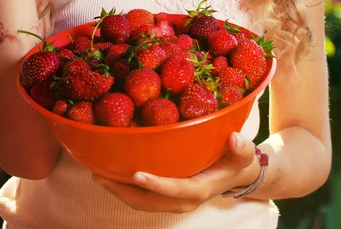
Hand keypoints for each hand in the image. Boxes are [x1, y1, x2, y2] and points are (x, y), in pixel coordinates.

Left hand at [91, 132, 259, 212]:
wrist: (236, 173)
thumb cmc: (236, 158)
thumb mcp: (243, 152)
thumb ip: (241, 148)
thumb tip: (235, 139)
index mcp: (200, 189)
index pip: (176, 190)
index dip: (156, 185)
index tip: (136, 174)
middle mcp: (184, 200)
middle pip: (150, 201)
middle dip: (123, 191)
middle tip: (100, 175)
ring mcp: (173, 200)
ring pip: (141, 202)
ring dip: (118, 191)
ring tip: (97, 174)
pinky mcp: (166, 195)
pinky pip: (142, 196)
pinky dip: (124, 188)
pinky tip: (109, 172)